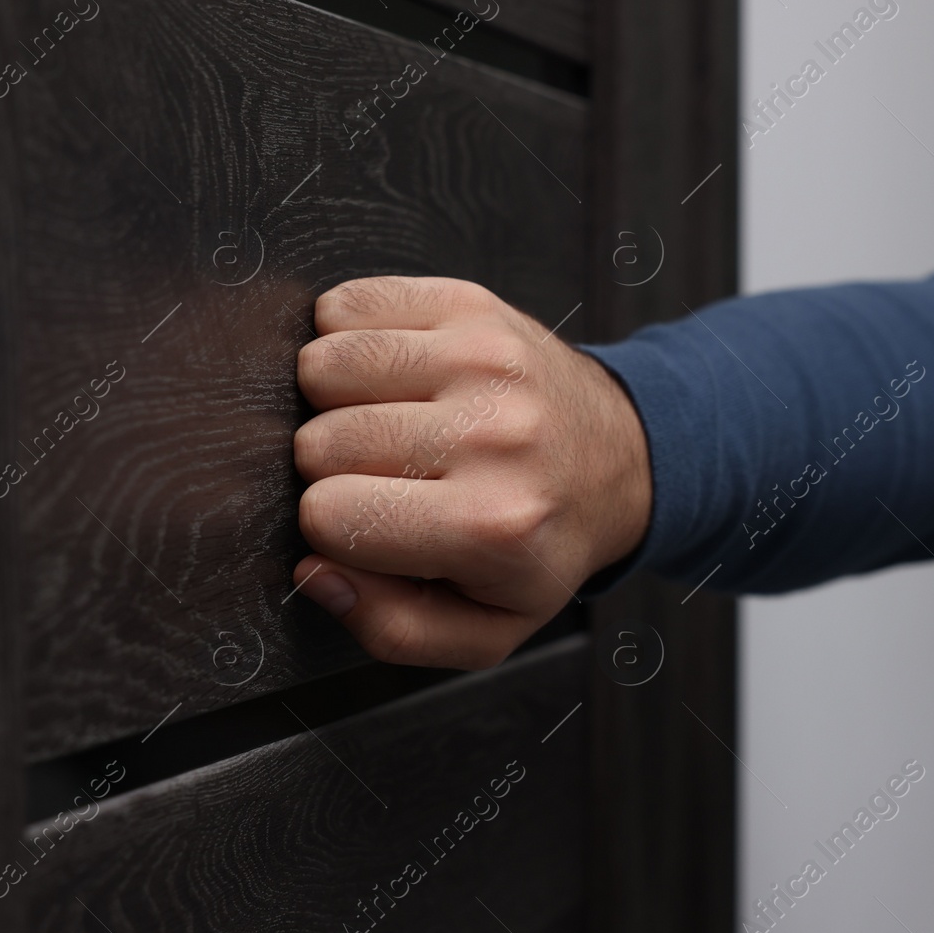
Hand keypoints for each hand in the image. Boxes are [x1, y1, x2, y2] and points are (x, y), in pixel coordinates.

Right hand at [291, 276, 651, 668]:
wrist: (618, 460)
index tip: (370, 524)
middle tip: (387, 476)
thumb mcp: (484, 629)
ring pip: (321, 366)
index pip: (328, 515)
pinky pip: (344, 306)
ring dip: (333, 400)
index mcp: (492, 524)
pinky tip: (391, 376)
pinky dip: (346, 338)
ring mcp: (482, 356)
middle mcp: (492, 433)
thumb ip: (390, 628)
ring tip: (387, 422)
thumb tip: (315, 572)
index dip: (333, 528)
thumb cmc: (537, 547)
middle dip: (332, 467)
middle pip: (319, 441)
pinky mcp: (470, 303)